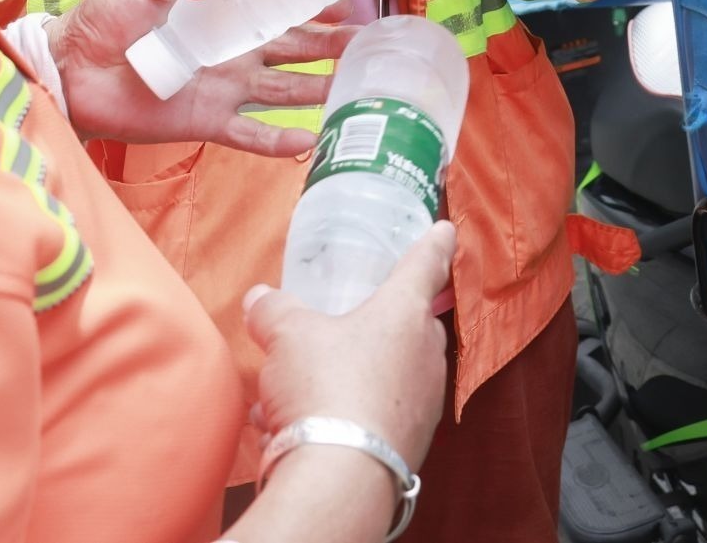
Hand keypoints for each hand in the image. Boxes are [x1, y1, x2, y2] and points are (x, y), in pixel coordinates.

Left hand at [49, 0, 356, 155]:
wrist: (71, 69)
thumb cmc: (105, 19)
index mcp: (225, 16)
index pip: (284, 11)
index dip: (320, 9)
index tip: (357, 6)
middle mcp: (235, 54)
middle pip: (298, 53)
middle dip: (336, 50)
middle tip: (377, 50)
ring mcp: (224, 89)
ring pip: (286, 92)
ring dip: (321, 92)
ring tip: (359, 92)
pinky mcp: (206, 121)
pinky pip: (251, 133)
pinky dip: (279, 142)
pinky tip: (310, 143)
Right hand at [245, 222, 455, 472]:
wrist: (341, 476)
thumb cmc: (325, 387)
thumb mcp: (287, 336)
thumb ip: (275, 311)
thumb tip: (260, 299)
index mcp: (404, 312)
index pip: (426, 264)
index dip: (434, 244)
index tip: (445, 230)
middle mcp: (425, 355)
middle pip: (413, 326)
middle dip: (386, 324)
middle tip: (355, 323)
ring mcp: (423, 403)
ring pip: (390, 376)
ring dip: (353, 378)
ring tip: (302, 389)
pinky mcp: (410, 444)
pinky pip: (376, 417)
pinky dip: (345, 417)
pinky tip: (300, 427)